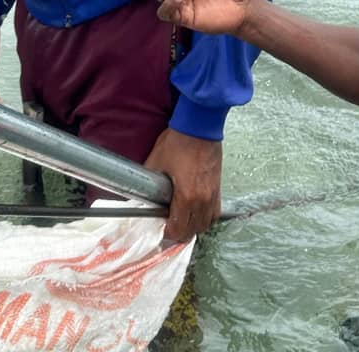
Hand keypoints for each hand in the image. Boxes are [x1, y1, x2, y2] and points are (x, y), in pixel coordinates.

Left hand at [144, 128, 221, 242]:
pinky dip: (206, 215)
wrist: (200, 126)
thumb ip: (148, 184)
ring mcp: (213, 193)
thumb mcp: (156, 162)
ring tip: (183, 221)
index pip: (179, 229)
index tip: (161, 230)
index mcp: (187, 196)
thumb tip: (139, 195)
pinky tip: (197, 210)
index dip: (168, 233)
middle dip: (181, 232)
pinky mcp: (218, 186)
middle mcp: (203, 199)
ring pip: (207, 223)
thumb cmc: (177, 142)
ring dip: (194, 225)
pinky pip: (215, 211)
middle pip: (194, 230)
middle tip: (170, 227)